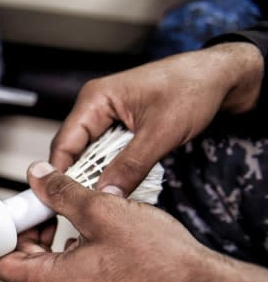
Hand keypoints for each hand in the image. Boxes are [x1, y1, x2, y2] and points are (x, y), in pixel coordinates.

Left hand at [0, 161, 218, 281]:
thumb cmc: (159, 260)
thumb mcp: (102, 212)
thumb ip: (62, 193)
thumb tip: (37, 177)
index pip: (2, 263)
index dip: (4, 233)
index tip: (17, 211)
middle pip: (28, 265)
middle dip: (34, 230)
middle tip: (49, 203)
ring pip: (55, 271)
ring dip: (59, 241)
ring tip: (79, 213)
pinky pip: (78, 280)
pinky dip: (79, 255)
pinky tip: (101, 235)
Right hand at [52, 42, 262, 196]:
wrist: (220, 76)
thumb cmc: (192, 88)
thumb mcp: (162, 132)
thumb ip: (131, 166)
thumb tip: (106, 193)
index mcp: (95, 98)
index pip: (64, 143)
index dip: (61, 174)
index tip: (62, 201)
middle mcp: (95, 106)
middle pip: (74, 150)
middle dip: (80, 178)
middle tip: (89, 205)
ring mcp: (107, 115)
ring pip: (91, 154)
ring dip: (98, 174)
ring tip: (106, 197)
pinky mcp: (120, 125)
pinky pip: (107, 152)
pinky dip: (113, 168)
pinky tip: (120, 183)